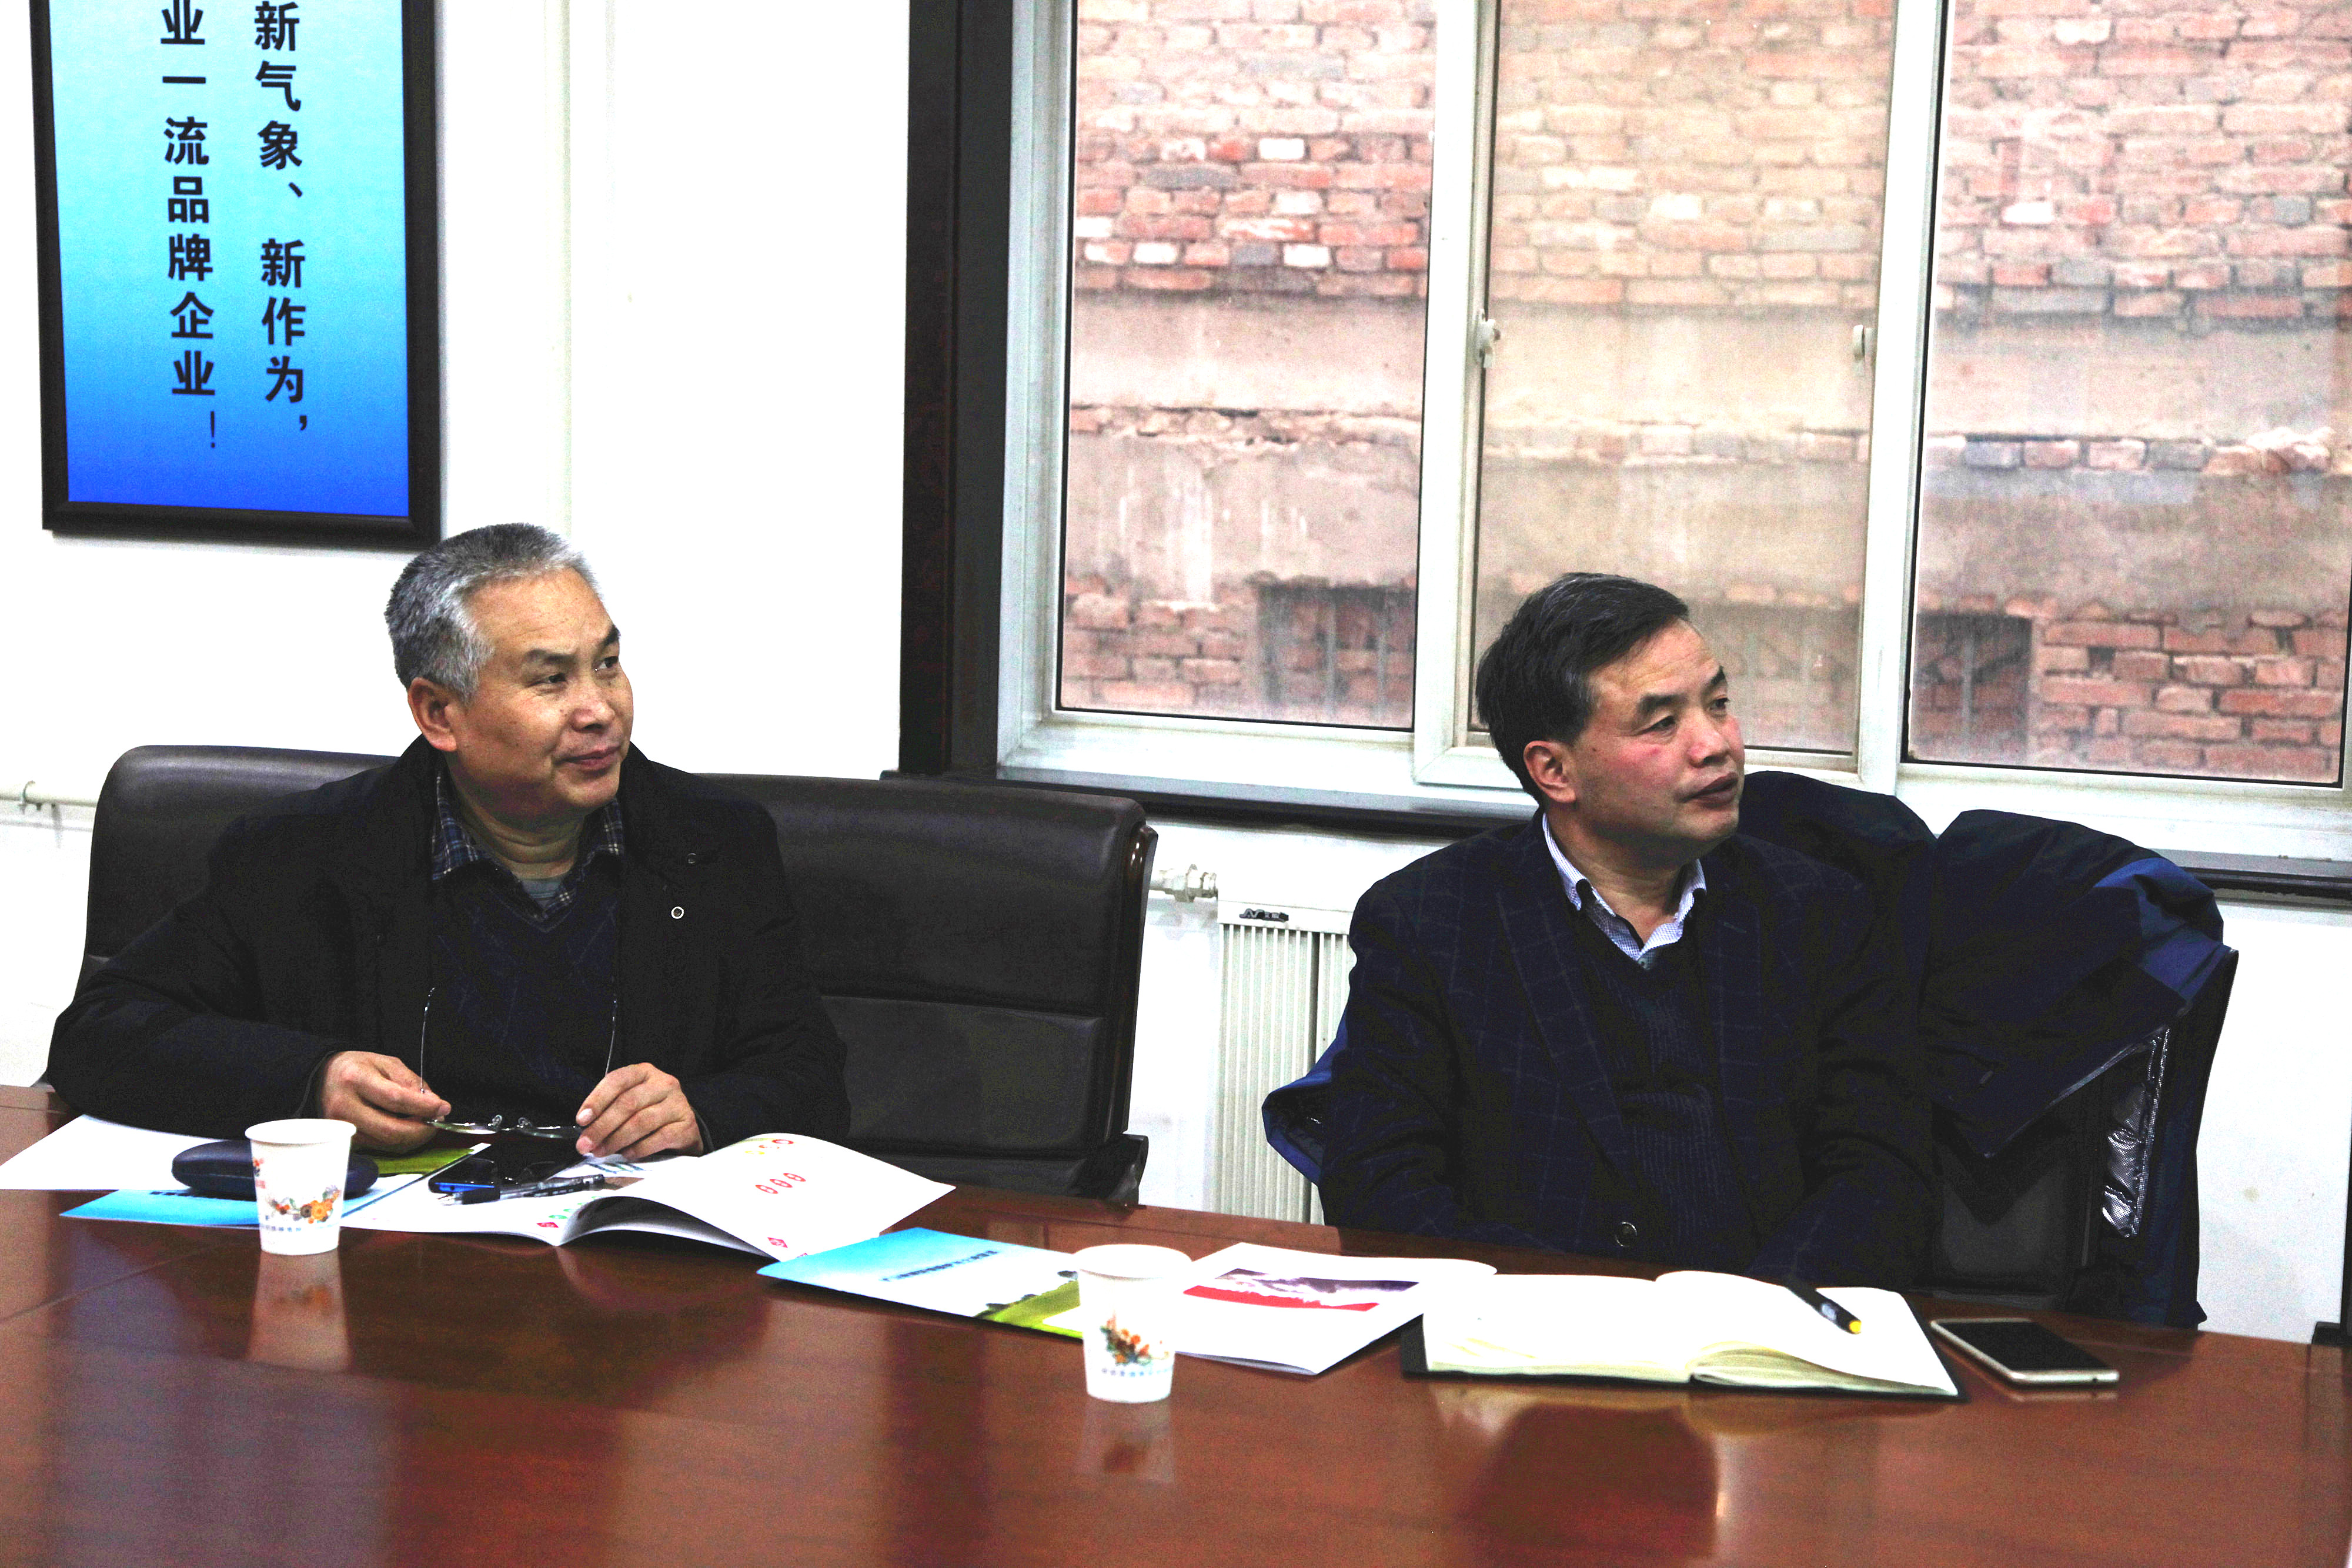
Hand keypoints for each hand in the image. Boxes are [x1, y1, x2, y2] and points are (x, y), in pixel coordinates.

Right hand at [318, 1051, 448, 1152]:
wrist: (323, 1078)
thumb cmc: (356, 1069)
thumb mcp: (385, 1063)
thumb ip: (410, 1083)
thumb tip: (433, 1104)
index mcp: (356, 1080)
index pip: (395, 1099)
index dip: (423, 1107)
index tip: (443, 1107)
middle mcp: (346, 1107)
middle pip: (391, 1130)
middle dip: (422, 1130)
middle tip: (437, 1121)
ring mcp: (344, 1127)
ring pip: (387, 1143)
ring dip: (413, 1138)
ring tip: (425, 1124)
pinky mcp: (347, 1139)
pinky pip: (380, 1147)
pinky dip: (400, 1141)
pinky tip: (408, 1129)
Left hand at [576, 1062, 703, 1159]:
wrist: (682, 1127)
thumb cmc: (649, 1112)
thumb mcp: (630, 1102)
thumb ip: (609, 1109)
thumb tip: (585, 1129)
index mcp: (644, 1072)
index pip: (617, 1080)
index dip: (597, 1100)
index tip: (582, 1120)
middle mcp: (663, 1083)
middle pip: (628, 1103)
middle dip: (602, 1126)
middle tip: (586, 1144)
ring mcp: (678, 1103)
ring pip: (641, 1121)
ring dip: (617, 1139)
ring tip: (602, 1151)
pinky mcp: (686, 1125)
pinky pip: (659, 1138)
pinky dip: (638, 1148)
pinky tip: (626, 1154)